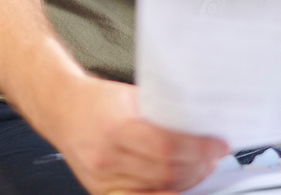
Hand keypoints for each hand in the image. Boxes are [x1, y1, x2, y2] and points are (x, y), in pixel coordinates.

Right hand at [48, 77, 228, 194]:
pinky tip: (179, 188)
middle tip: (213, 157)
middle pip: (165, 172)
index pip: (167, 146)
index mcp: (117, 127)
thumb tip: (199, 122)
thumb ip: (162, 112)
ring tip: (201, 169)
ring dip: (187, 182)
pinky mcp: (101, 191)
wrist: (62, 110)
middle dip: (198, 167)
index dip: (199, 149)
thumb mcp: (133, 96)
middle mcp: (108, 157)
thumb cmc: (97, 101)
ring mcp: (103, 179)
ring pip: (156, 190)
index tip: (217, 145)